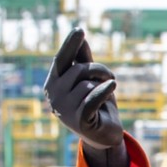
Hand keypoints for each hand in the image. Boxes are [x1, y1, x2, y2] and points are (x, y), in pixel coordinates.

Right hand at [43, 27, 123, 150]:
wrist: (104, 136)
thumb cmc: (97, 105)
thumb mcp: (92, 81)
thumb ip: (84, 61)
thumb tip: (80, 38)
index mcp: (53, 83)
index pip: (62, 60)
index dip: (71, 44)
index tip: (80, 30)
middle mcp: (53, 96)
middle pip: (79, 70)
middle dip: (99, 70)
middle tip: (110, 77)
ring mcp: (64, 109)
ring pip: (88, 84)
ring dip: (103, 86)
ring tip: (105, 96)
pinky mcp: (79, 120)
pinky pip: (93, 97)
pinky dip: (105, 91)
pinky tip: (113, 85)